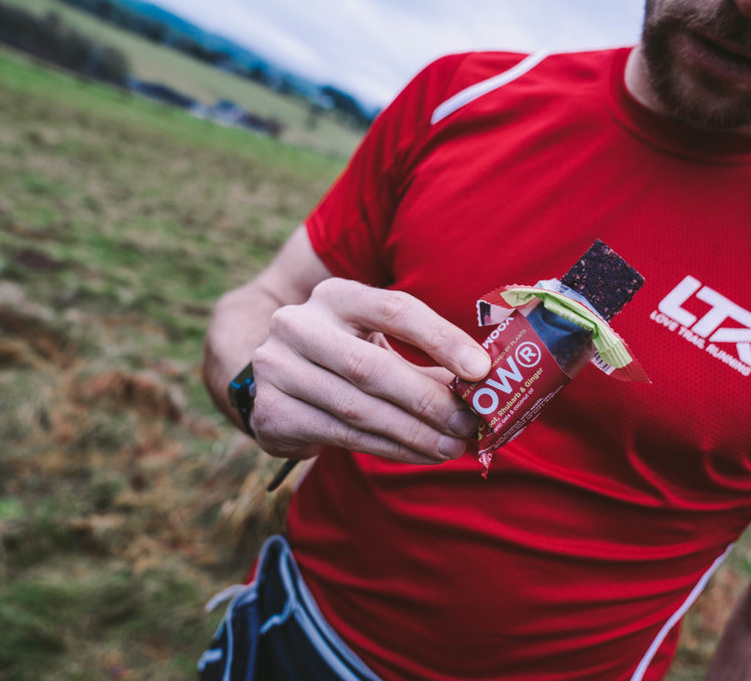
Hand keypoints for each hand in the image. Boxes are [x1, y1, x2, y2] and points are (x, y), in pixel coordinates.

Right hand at [248, 278, 490, 464]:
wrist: (269, 378)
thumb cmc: (341, 354)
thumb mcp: (374, 339)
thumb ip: (423, 357)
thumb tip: (482, 386)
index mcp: (335, 296)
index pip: (396, 310)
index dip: (442, 338)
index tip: (481, 369)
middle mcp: (299, 325)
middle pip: (373, 367)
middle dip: (428, 401)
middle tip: (468, 424)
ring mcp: (278, 369)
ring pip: (358, 409)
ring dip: (414, 434)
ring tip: (451, 446)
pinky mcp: (272, 412)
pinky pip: (342, 436)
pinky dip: (389, 448)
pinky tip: (419, 454)